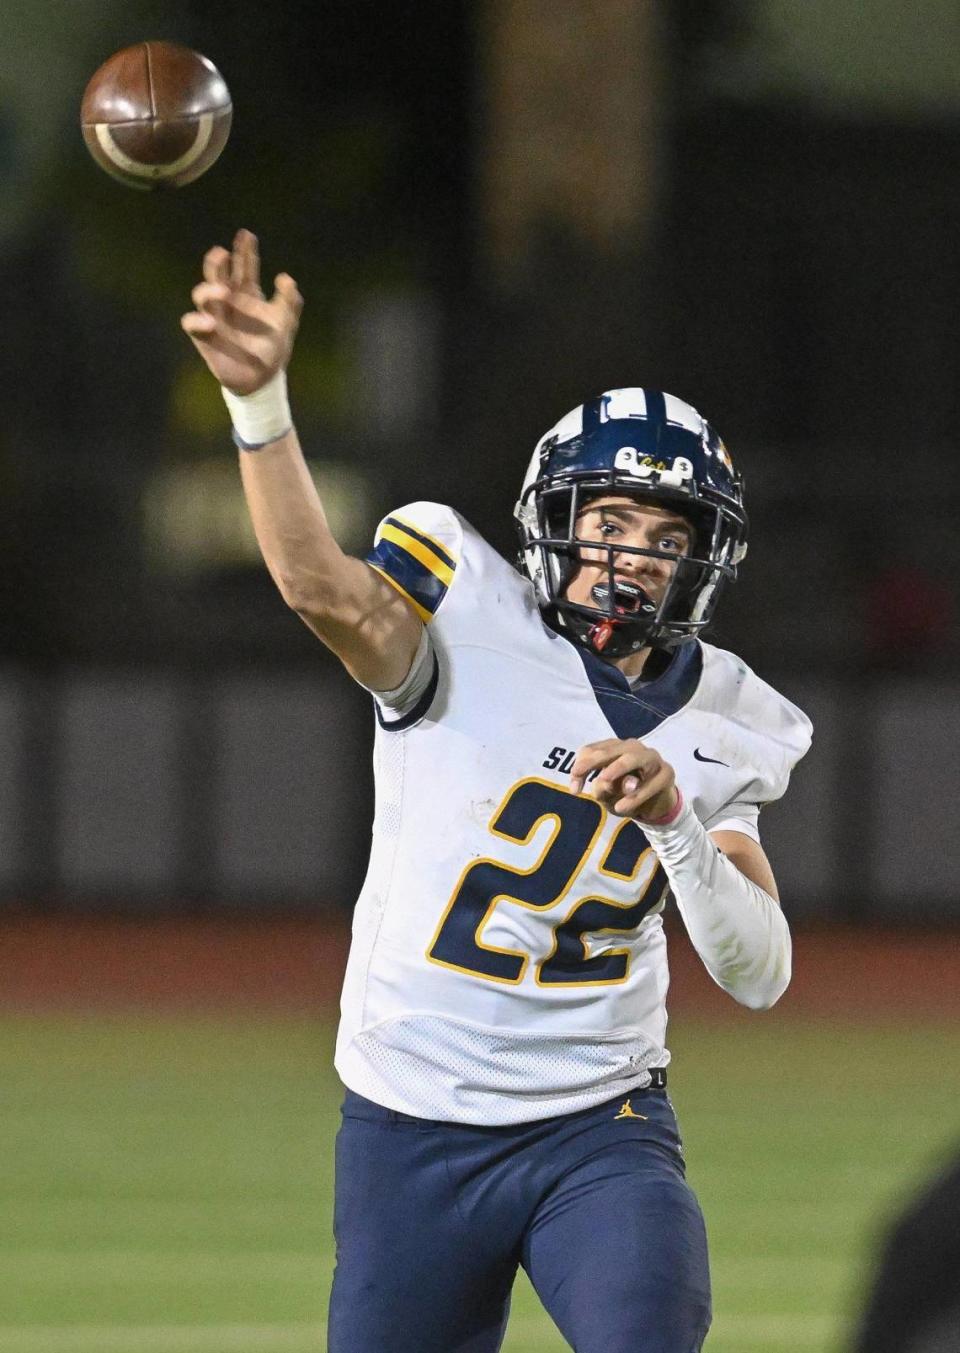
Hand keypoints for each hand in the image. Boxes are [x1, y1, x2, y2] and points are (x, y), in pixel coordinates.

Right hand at [180, 229, 302, 394]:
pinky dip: (197, 321)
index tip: (246, 235)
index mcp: (248, 294)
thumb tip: (286, 278)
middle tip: (222, 253)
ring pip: (201, 294)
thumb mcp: (286, 324)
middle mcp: (229, 301)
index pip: (244, 267)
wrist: (263, 379)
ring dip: (209, 288)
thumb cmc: (273, 348)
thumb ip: (290, 301)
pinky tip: (212, 324)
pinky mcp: (204, 336)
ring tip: (223, 291)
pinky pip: (191, 323)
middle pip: (218, 274)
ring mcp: (215, 316)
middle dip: (218, 262)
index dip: (244, 251)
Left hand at [569, 738, 678, 820]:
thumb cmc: (626, 794)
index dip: (580, 767)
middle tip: (578, 774)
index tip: (574, 790)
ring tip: (604, 780)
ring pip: (634, 758)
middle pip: (611, 750)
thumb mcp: (608, 794)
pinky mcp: (667, 773)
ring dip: (618, 768)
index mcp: (614, 748)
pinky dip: (636, 795)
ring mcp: (652, 758)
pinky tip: (621, 808)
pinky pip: (651, 782)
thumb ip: (602, 787)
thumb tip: (605, 782)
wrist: (656, 806)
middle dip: (593, 762)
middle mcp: (632, 748)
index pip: (592, 751)